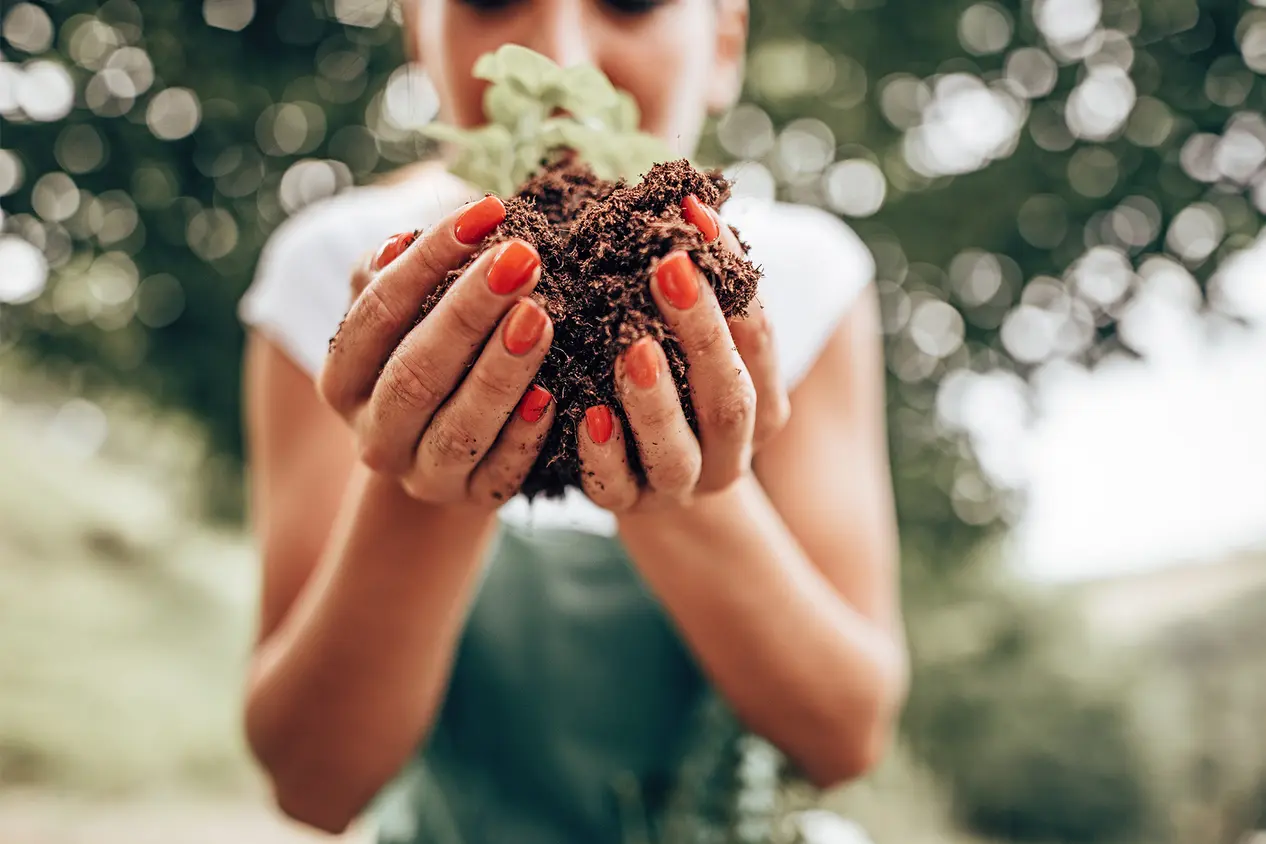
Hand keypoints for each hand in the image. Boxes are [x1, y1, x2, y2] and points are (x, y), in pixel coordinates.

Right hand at [317, 196, 556, 506]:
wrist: (442, 447)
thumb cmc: (422, 353)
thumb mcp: (396, 315)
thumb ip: (387, 275)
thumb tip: (400, 243)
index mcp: (343, 378)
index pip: (377, 312)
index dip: (428, 260)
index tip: (486, 212)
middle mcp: (374, 433)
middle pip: (415, 371)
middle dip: (469, 311)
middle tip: (522, 258)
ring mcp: (422, 474)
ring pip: (458, 426)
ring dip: (500, 370)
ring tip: (538, 316)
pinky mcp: (473, 499)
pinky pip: (500, 473)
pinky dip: (525, 435)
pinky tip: (552, 394)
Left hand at [577, 197, 790, 511]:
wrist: (644, 478)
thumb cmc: (671, 383)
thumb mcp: (691, 337)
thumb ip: (699, 285)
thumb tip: (683, 193)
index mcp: (762, 401)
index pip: (759, 335)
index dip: (732, 276)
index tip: (694, 215)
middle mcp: (732, 450)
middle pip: (727, 397)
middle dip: (702, 332)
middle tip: (670, 267)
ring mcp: (679, 484)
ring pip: (678, 451)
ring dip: (655, 398)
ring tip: (633, 345)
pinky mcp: (626, 506)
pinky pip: (616, 486)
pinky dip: (603, 452)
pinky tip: (585, 413)